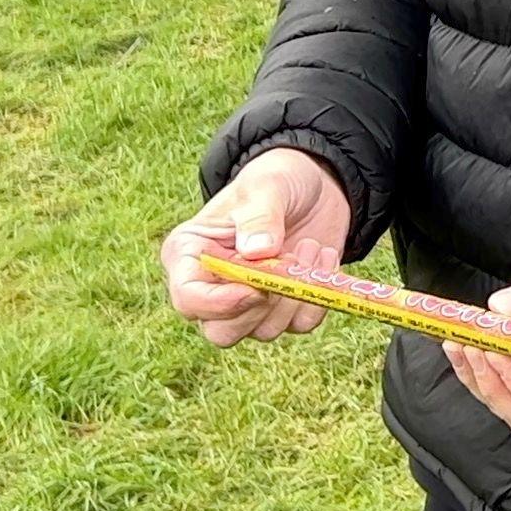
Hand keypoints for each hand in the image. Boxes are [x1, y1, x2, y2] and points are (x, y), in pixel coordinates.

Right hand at [162, 146, 354, 347]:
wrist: (314, 183)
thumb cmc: (275, 179)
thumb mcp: (266, 185)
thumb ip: (259, 216)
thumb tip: (258, 251)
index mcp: (191, 255)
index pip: (188, 299)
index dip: (219, 304)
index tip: (256, 288)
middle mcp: (213, 286)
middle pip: (221, 331)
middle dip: (261, 308)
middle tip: (289, 265)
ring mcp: (249, 301)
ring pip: (264, 331)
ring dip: (296, 294)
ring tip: (310, 246)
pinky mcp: (283, 306)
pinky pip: (299, 325)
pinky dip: (318, 297)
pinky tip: (322, 257)